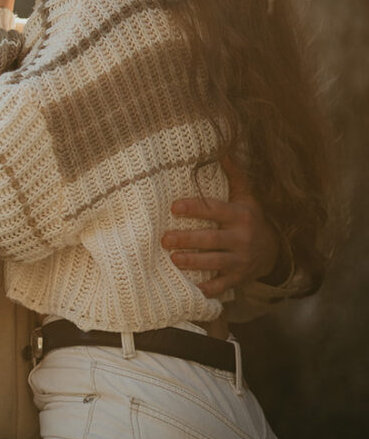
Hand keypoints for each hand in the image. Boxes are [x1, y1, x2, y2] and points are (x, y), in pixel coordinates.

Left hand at [161, 156, 279, 297]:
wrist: (275, 250)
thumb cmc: (252, 218)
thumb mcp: (246, 196)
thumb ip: (234, 175)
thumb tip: (223, 150)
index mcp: (240, 215)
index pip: (214, 210)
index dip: (194, 208)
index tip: (174, 207)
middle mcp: (242, 238)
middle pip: (211, 239)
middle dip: (187, 239)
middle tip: (164, 239)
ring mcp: (241, 260)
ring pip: (214, 262)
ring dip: (193, 262)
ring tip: (173, 259)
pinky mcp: (240, 278)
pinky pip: (223, 285)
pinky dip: (208, 288)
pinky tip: (193, 289)